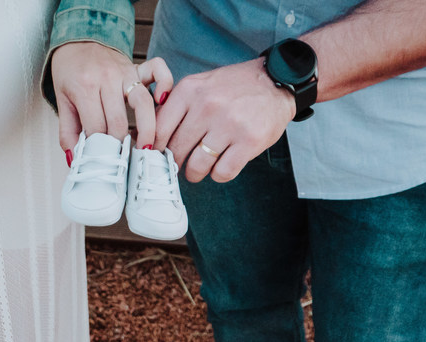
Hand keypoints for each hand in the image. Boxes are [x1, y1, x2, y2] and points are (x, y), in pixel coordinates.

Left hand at [50, 42, 173, 153]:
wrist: (79, 37)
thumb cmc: (71, 71)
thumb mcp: (62, 101)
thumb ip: (67, 132)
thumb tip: (76, 160)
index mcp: (84, 88)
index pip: (96, 127)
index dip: (100, 148)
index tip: (104, 161)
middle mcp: (106, 79)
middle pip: (118, 121)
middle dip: (121, 145)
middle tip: (124, 160)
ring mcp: (125, 72)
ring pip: (142, 103)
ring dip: (147, 129)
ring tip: (148, 149)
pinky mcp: (138, 67)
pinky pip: (159, 71)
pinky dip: (165, 85)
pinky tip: (163, 103)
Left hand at [154, 59, 295, 182]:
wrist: (276, 81)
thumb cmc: (233, 87)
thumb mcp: (200, 85)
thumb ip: (175, 106)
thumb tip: (148, 135)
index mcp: (190, 90)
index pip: (159, 129)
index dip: (155, 150)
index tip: (157, 158)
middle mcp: (207, 106)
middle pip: (177, 150)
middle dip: (176, 164)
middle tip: (180, 165)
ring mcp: (229, 124)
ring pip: (197, 166)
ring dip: (195, 173)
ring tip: (199, 169)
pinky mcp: (249, 141)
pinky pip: (222, 172)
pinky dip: (218, 175)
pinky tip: (221, 166)